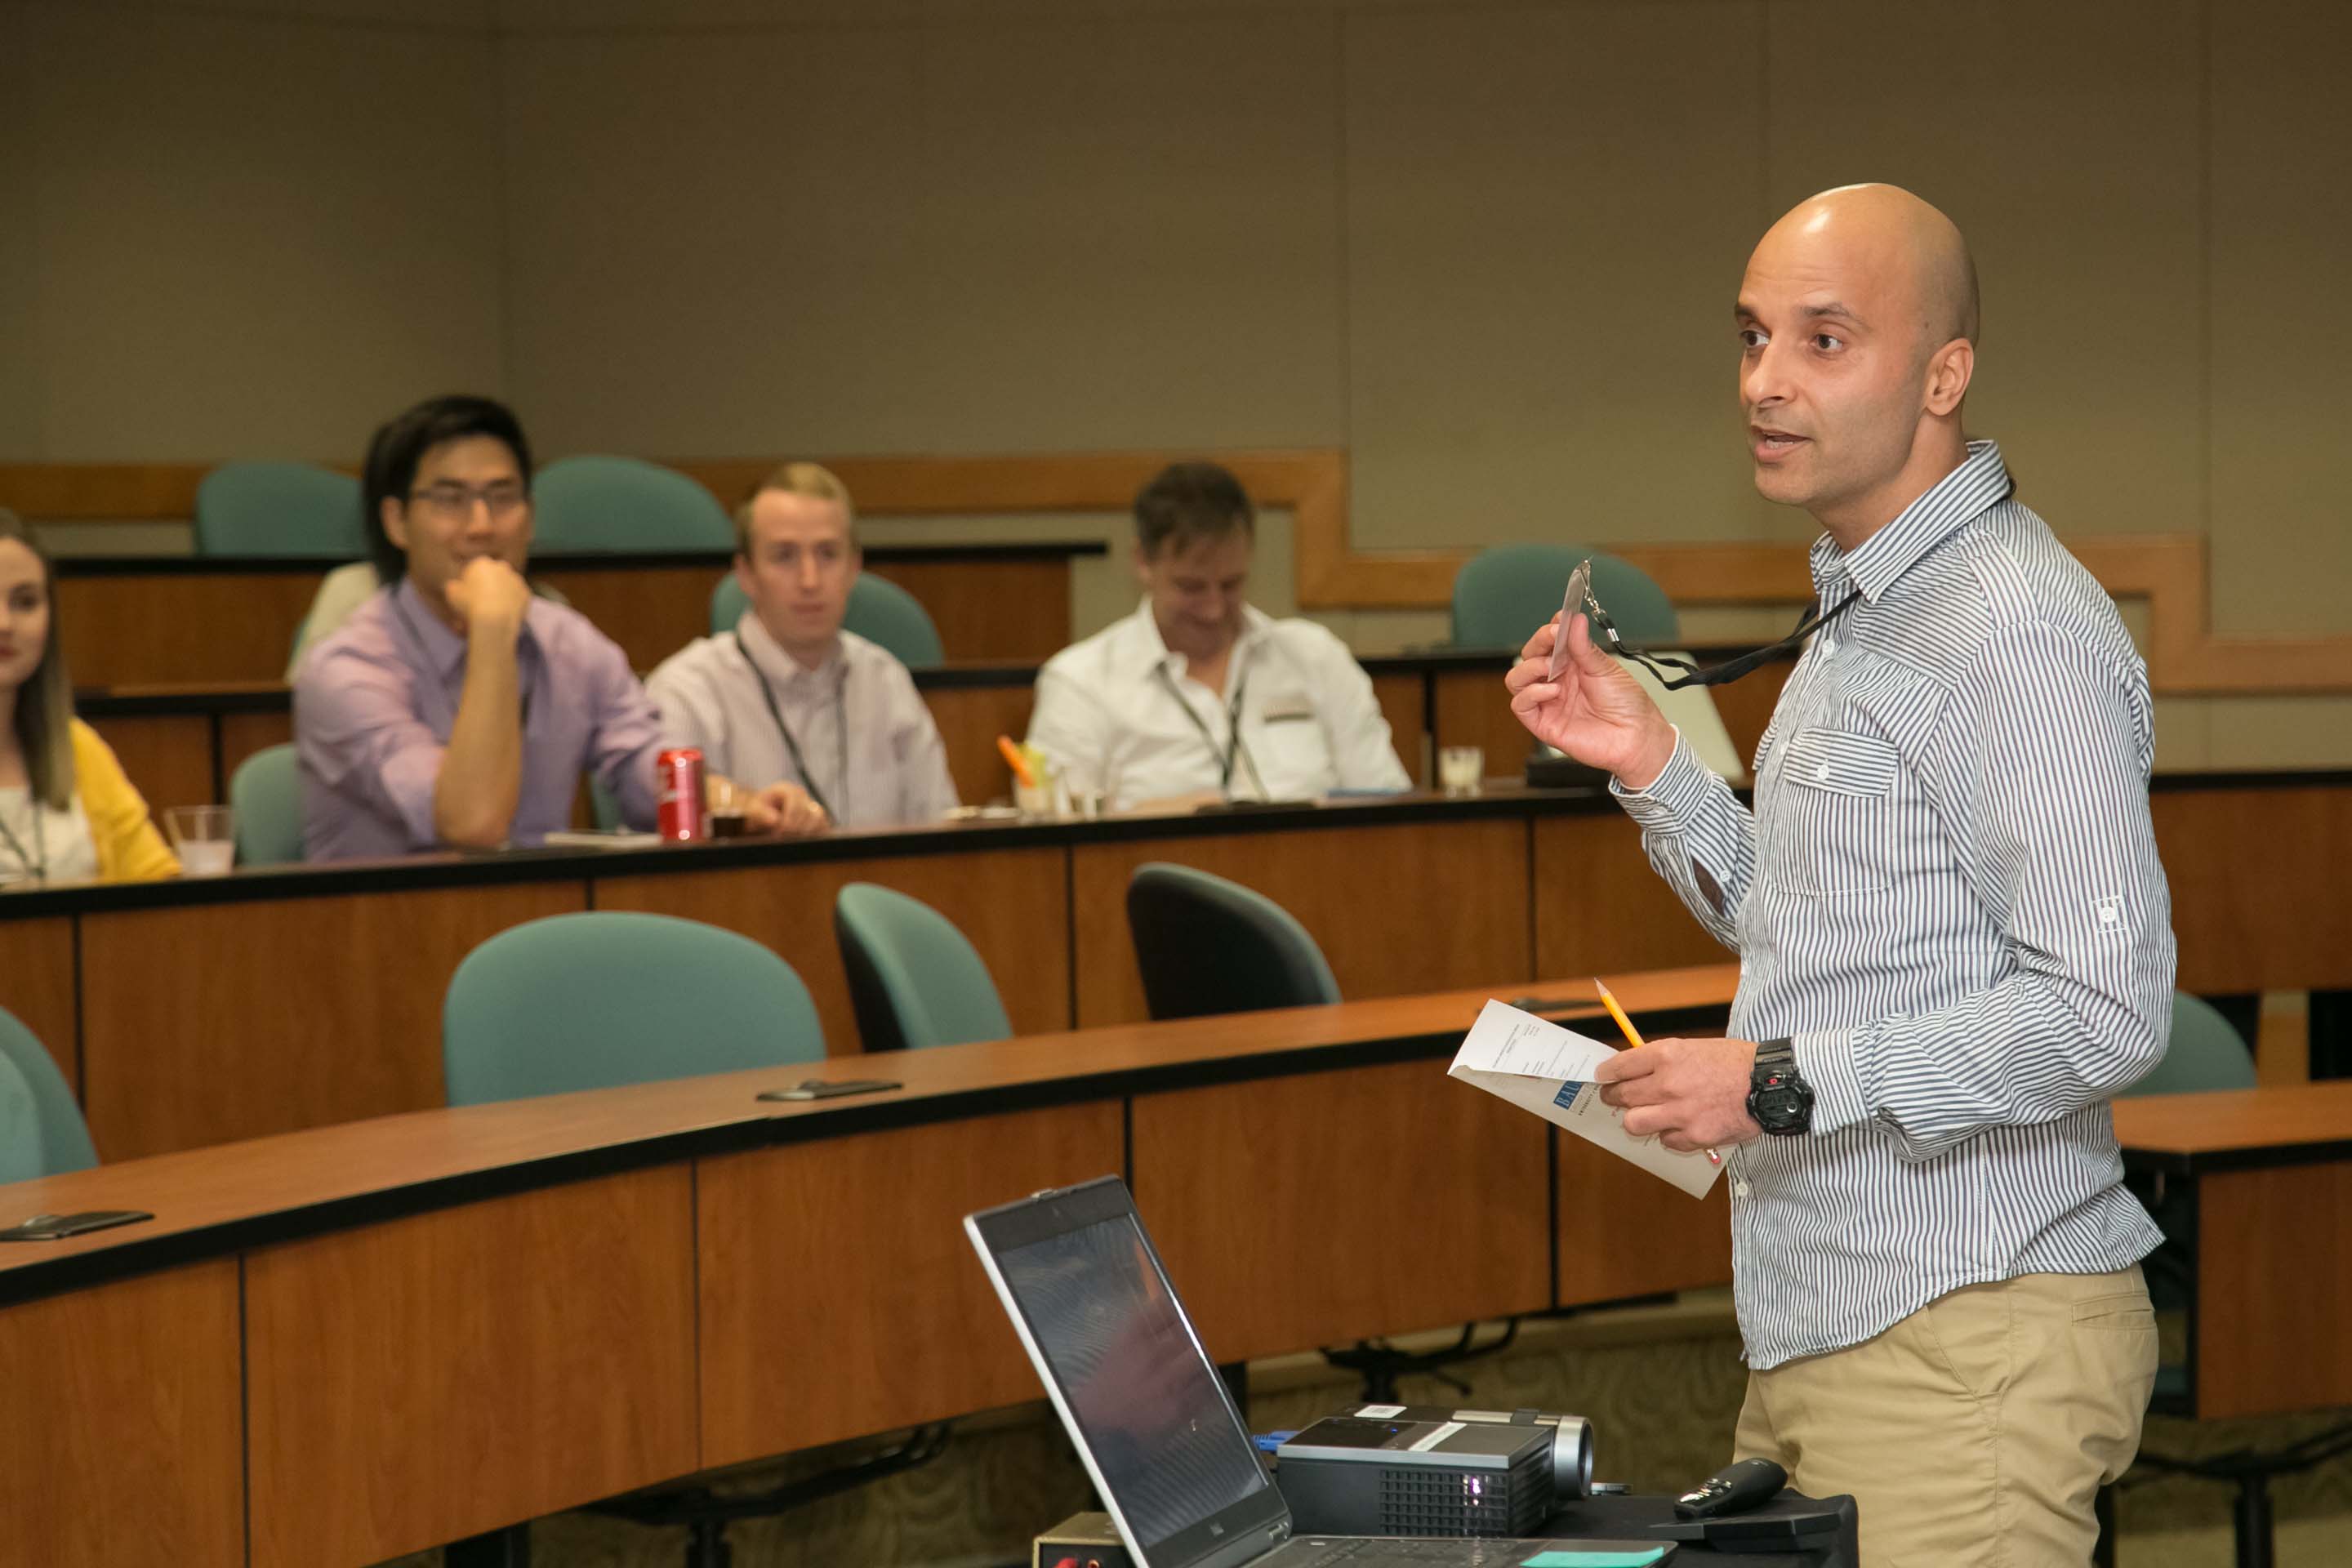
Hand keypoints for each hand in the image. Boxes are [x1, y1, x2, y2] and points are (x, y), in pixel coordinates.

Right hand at [444, 557, 531, 634]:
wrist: (495, 620)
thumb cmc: (469, 603)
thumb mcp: (451, 592)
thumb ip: (454, 585)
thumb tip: (458, 586)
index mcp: (482, 563)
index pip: (474, 570)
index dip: (469, 584)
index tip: (467, 596)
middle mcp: (502, 566)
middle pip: (492, 576)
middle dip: (487, 585)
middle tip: (481, 602)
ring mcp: (517, 579)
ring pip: (507, 585)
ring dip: (501, 593)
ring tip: (493, 610)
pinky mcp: (528, 593)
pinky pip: (517, 597)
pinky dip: (512, 603)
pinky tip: (505, 613)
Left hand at [745, 781, 827, 837]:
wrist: (761, 816)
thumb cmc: (756, 812)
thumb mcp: (752, 811)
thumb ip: (760, 813)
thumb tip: (775, 820)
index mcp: (786, 789)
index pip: (795, 804)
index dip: (789, 820)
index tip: (779, 833)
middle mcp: (801, 795)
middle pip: (808, 812)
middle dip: (796, 829)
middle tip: (784, 840)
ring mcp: (810, 805)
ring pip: (819, 818)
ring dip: (807, 832)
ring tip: (793, 841)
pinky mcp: (816, 818)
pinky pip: (824, 825)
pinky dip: (815, 834)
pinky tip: (802, 841)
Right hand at [1504, 612, 1675, 787]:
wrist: (1636, 737)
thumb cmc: (1628, 707)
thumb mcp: (1606, 668)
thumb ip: (1584, 647)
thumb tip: (1573, 620)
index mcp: (1573, 665)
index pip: (1549, 642)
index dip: (1550, 629)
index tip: (1559, 619)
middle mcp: (1558, 681)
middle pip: (1529, 656)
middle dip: (1538, 643)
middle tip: (1553, 636)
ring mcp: (1549, 701)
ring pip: (1517, 679)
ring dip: (1529, 667)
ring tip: (1550, 667)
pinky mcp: (1543, 723)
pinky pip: (1520, 705)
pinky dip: (1531, 693)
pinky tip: (1552, 691)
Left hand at [1592, 1036, 1763, 1152]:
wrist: (1770, 1084)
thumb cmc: (1736, 1062)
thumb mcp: (1695, 1048)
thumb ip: (1664, 1061)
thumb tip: (1637, 1072)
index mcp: (1666, 1055)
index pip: (1619, 1066)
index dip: (1606, 1074)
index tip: (1602, 1078)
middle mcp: (1667, 1084)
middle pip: (1621, 1097)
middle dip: (1613, 1098)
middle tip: (1614, 1098)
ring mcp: (1679, 1113)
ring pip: (1634, 1123)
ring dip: (1636, 1119)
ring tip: (1642, 1116)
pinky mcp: (1694, 1136)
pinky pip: (1666, 1140)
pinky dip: (1668, 1136)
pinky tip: (1678, 1127)